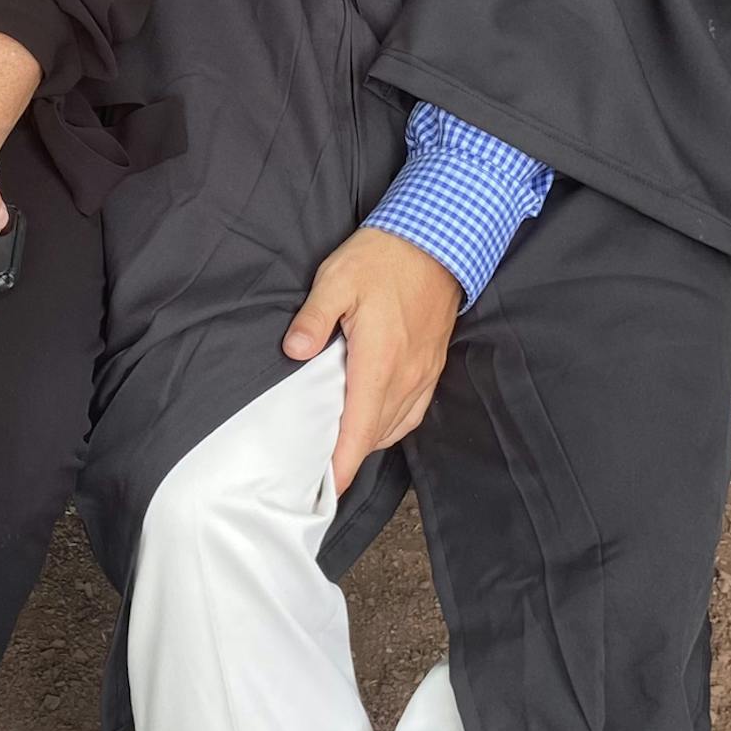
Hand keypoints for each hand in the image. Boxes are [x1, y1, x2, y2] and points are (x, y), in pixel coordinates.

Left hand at [284, 229, 461, 494]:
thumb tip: (293, 351)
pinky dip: (391, 426)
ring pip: (395, 426)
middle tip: (318, 470)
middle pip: (375, 435)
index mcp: (379, 361)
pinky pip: (413, 411)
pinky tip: (375, 423)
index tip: (326, 489)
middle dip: (349, 457)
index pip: (358, 430)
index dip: (342, 465)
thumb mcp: (336, 279)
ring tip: (340, 449)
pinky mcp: (433, 365)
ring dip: (368, 441)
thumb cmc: (382, 258)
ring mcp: (423, 372)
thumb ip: (313, 318)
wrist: (437, 241)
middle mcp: (405, 376)